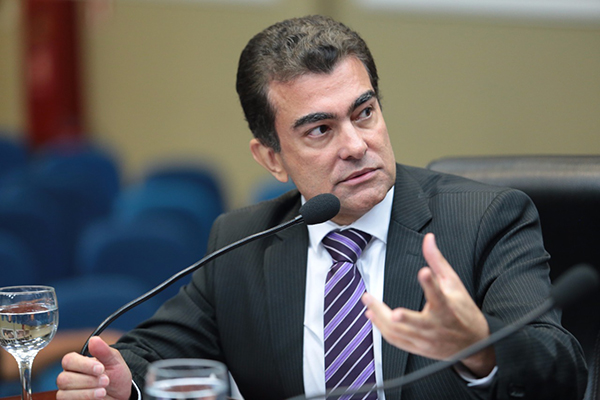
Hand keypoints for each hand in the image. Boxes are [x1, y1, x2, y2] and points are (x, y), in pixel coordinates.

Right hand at [57, 336, 132, 399]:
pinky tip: (98, 398)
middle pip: (64, 379)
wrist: (122, 394)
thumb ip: (104, 351)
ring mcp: (68, 393)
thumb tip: (94, 339)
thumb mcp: (114, 361)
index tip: (101, 368)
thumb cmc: (116, 376)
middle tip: (106, 380)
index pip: (68, 360)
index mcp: (77, 363)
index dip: (83, 365)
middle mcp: (69, 377)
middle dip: (88, 381)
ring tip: (103, 391)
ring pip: (64, 394)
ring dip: (86, 393)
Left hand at [362, 233, 495, 376]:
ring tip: (367, 303)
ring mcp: (426, 340)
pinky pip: (397, 341)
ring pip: (398, 332)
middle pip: (410, 321)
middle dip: (386, 312)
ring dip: (378, 318)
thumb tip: (429, 238)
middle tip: (368, 297)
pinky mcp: (419, 349)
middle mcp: (436, 326)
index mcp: (447, 308)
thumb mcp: (453, 283)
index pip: (438, 295)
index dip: (430, 284)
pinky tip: (372, 316)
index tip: (423, 272)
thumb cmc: (463, 310)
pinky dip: (382, 329)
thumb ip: (437, 261)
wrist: (474, 342)